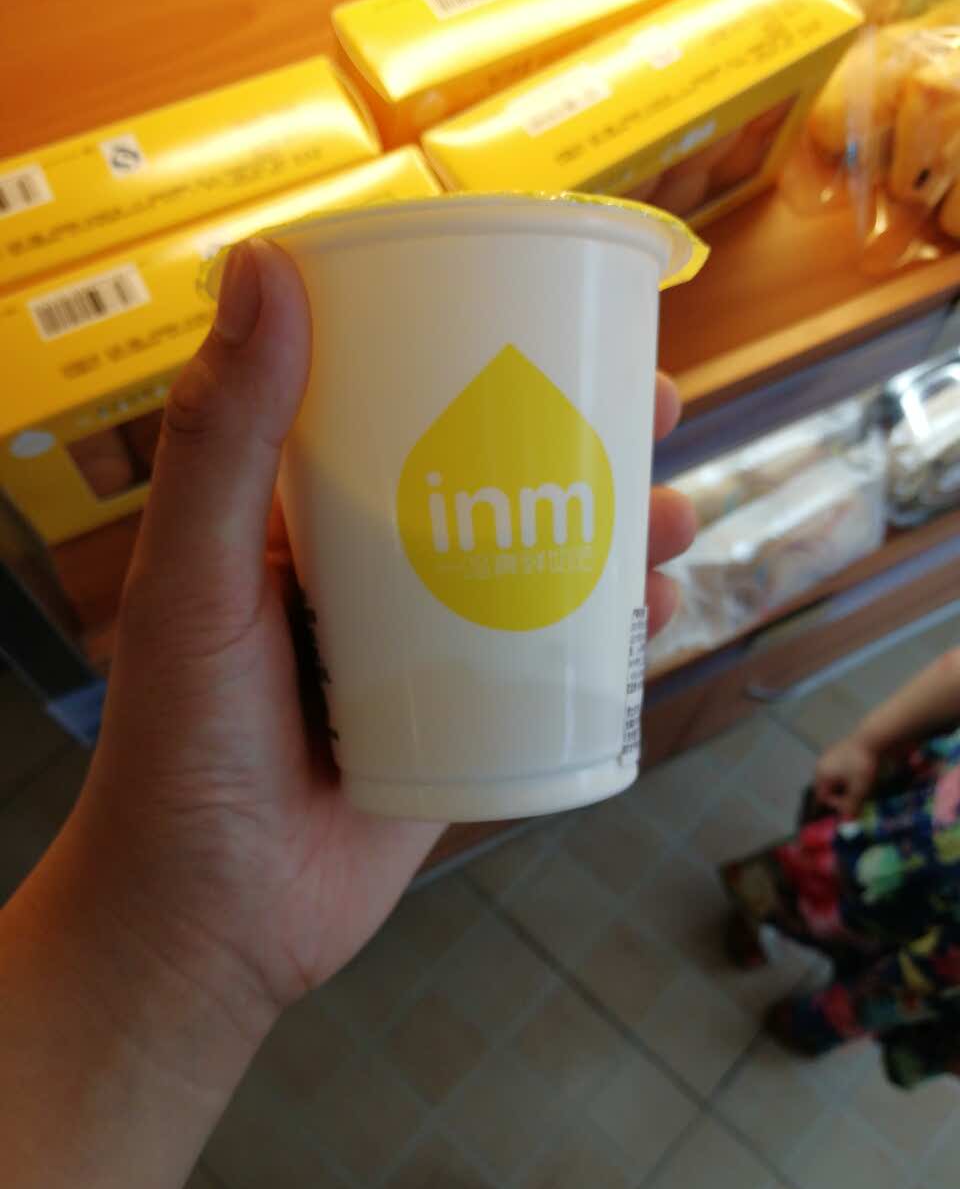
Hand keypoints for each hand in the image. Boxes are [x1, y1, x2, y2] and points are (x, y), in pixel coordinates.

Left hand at [64, 239, 695, 1037]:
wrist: (210, 922)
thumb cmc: (182, 746)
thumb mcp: (196, 582)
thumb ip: (222, 441)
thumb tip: (264, 265)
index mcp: (301, 524)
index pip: (396, 406)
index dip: (475, 350)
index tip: (548, 310)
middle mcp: (370, 576)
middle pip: (491, 480)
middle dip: (580, 439)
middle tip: (658, 408)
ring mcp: (423, 654)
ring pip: (535, 568)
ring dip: (617, 534)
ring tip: (683, 516)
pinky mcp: (463, 728)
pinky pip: (547, 666)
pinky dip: (610, 637)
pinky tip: (665, 616)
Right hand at [814, 735, 878, 817]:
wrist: (871, 738)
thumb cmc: (862, 766)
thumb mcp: (859, 789)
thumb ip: (851, 806)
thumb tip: (846, 823)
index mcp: (821, 775)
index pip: (823, 797)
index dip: (837, 804)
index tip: (853, 804)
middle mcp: (821, 766)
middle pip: (827, 788)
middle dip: (840, 795)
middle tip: (857, 797)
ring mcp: (829, 756)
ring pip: (834, 778)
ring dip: (844, 786)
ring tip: (860, 787)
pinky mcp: (838, 750)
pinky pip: (839, 769)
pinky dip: (846, 775)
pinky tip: (859, 774)